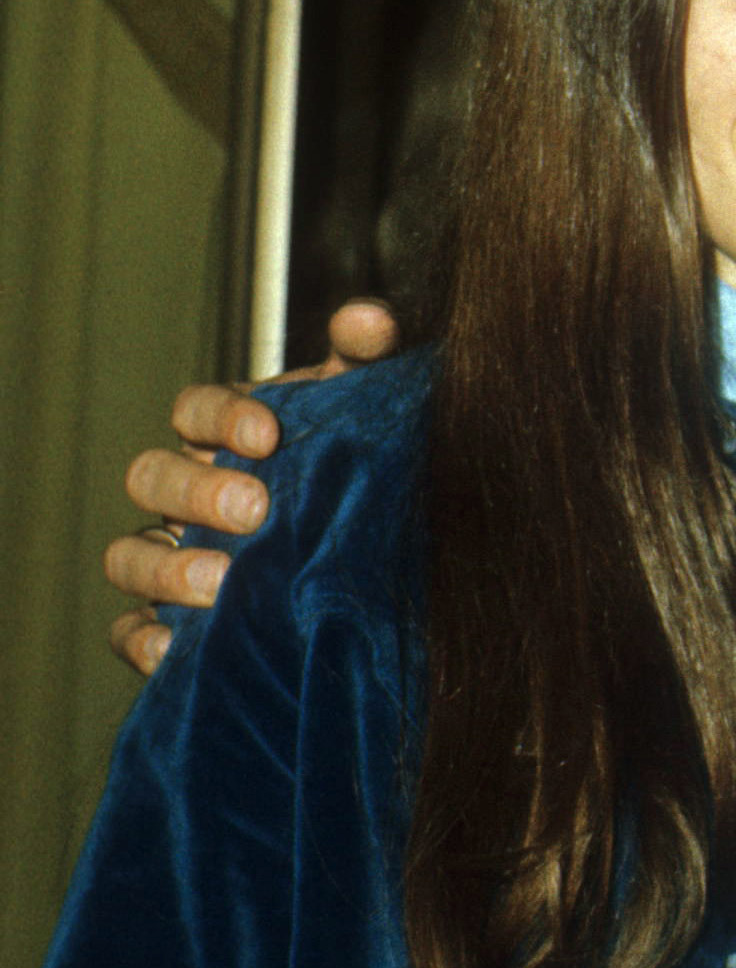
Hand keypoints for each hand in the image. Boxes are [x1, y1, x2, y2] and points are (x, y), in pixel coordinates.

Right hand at [104, 301, 402, 674]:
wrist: (374, 551)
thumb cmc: (357, 464)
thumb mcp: (367, 408)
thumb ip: (367, 357)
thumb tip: (370, 320)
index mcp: (223, 431)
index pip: (194, 408)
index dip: (221, 416)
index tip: (268, 435)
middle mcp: (186, 491)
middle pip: (152, 478)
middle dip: (196, 493)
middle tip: (254, 512)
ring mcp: (170, 555)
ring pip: (128, 554)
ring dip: (166, 568)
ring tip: (222, 583)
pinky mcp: (167, 622)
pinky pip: (129, 631)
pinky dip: (142, 640)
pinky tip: (178, 647)